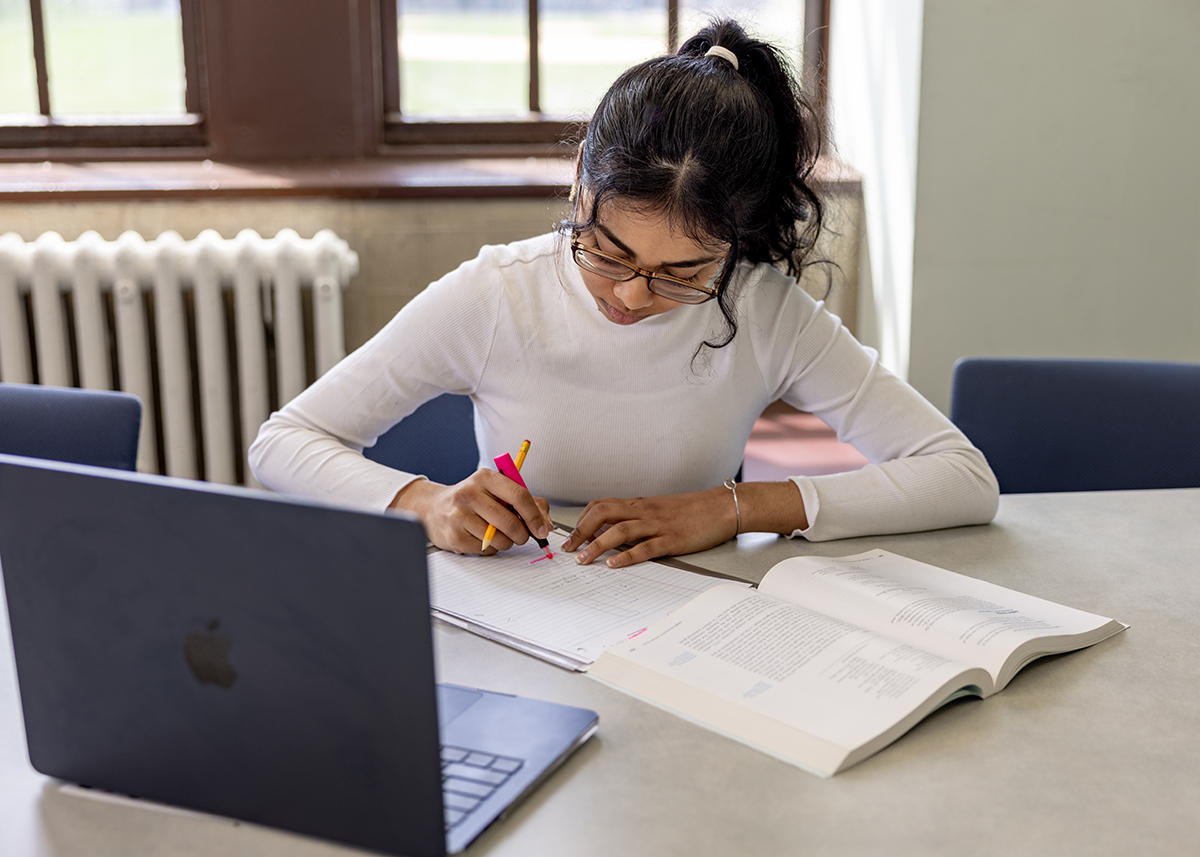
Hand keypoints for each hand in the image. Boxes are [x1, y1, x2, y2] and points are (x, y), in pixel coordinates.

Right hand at [389, 470, 551, 555]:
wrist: (434, 508)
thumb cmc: (473, 499)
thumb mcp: (498, 491)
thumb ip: (528, 502)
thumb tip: (546, 524)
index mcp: (486, 477)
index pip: (519, 496)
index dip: (535, 516)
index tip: (542, 529)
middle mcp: (470, 493)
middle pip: (510, 522)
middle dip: (522, 534)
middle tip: (522, 535)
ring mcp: (460, 515)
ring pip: (500, 539)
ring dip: (506, 542)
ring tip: (497, 533)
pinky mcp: (454, 536)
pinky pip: (486, 550)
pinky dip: (491, 548)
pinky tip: (482, 537)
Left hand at [561, 487, 737, 567]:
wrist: (722, 507)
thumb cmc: (694, 509)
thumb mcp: (660, 509)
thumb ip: (639, 517)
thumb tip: (617, 531)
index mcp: (640, 504)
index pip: (602, 505)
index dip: (582, 519)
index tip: (572, 535)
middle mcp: (644, 511)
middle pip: (602, 514)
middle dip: (581, 531)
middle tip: (568, 549)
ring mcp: (657, 525)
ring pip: (618, 531)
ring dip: (596, 545)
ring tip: (582, 560)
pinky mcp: (672, 540)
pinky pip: (644, 548)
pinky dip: (626, 556)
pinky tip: (613, 564)